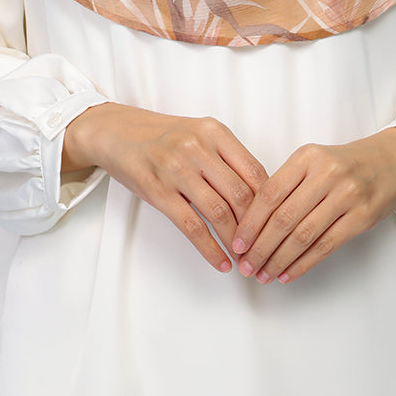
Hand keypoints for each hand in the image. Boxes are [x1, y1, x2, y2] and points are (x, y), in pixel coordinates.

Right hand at [62, 104, 267, 272]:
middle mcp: (198, 148)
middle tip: (265, 249)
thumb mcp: (200, 134)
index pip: (255, 170)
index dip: (269, 202)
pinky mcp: (158, 191)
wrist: (118, 132)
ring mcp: (177, 169)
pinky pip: (191, 226)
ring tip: (246, 261)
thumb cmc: (165, 137)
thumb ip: (227, 158)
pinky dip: (210, 249)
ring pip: (219, 212)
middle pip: (241, 194)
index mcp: (215, 132)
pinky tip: (221, 262)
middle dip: (257, 228)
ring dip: (236, 242)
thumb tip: (261, 196)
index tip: (276, 224)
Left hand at [230, 127, 395, 284]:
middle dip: (261, 247)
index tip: (238, 243)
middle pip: (284, 218)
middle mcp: (326, 174)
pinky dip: (303, 264)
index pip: (270, 193)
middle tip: (247, 266)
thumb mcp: (313, 161)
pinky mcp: (362, 217)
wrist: (391, 162)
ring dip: (279, 260)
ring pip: (304, 235)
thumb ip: (287, 184)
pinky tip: (288, 273)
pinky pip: (326, 246)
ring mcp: (346, 195)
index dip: (251, 222)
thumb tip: (253, 223)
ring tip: (264, 274)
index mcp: (307, 157)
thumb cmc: (344, 165)